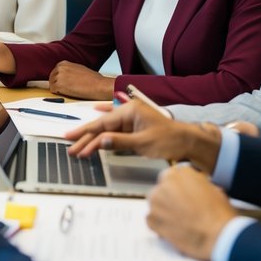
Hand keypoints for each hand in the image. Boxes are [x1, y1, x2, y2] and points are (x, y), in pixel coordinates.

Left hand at [47, 60, 115, 100]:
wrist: (98, 85)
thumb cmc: (93, 79)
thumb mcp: (79, 69)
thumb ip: (70, 70)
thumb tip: (66, 76)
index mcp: (64, 63)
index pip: (55, 72)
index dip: (59, 79)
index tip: (63, 83)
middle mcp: (60, 68)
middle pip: (52, 78)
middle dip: (57, 84)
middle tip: (67, 89)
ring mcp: (58, 76)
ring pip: (52, 85)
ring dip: (59, 89)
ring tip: (70, 90)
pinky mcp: (58, 85)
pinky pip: (53, 91)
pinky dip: (59, 93)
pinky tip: (68, 93)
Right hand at [65, 100, 220, 171]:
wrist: (189, 142)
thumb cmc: (170, 141)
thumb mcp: (143, 143)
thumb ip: (120, 142)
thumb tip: (100, 141)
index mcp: (130, 111)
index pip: (102, 124)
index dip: (85, 132)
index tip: (71, 138)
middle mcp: (128, 112)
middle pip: (101, 127)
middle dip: (86, 138)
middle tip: (71, 148)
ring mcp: (131, 120)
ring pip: (106, 131)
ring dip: (93, 141)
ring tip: (79, 149)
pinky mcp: (134, 128)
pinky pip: (114, 133)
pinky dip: (104, 140)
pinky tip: (93, 138)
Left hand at [147, 165, 235, 260]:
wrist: (217, 235)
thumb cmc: (219, 214)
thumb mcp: (214, 190)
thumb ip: (198, 185)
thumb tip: (196, 189)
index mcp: (180, 172)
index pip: (174, 176)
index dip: (180, 188)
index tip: (185, 196)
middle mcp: (164, 183)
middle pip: (163, 189)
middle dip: (170, 199)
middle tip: (183, 211)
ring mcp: (155, 201)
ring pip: (156, 204)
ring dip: (165, 211)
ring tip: (181, 222)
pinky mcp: (151, 218)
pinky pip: (152, 220)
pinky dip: (160, 225)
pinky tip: (174, 230)